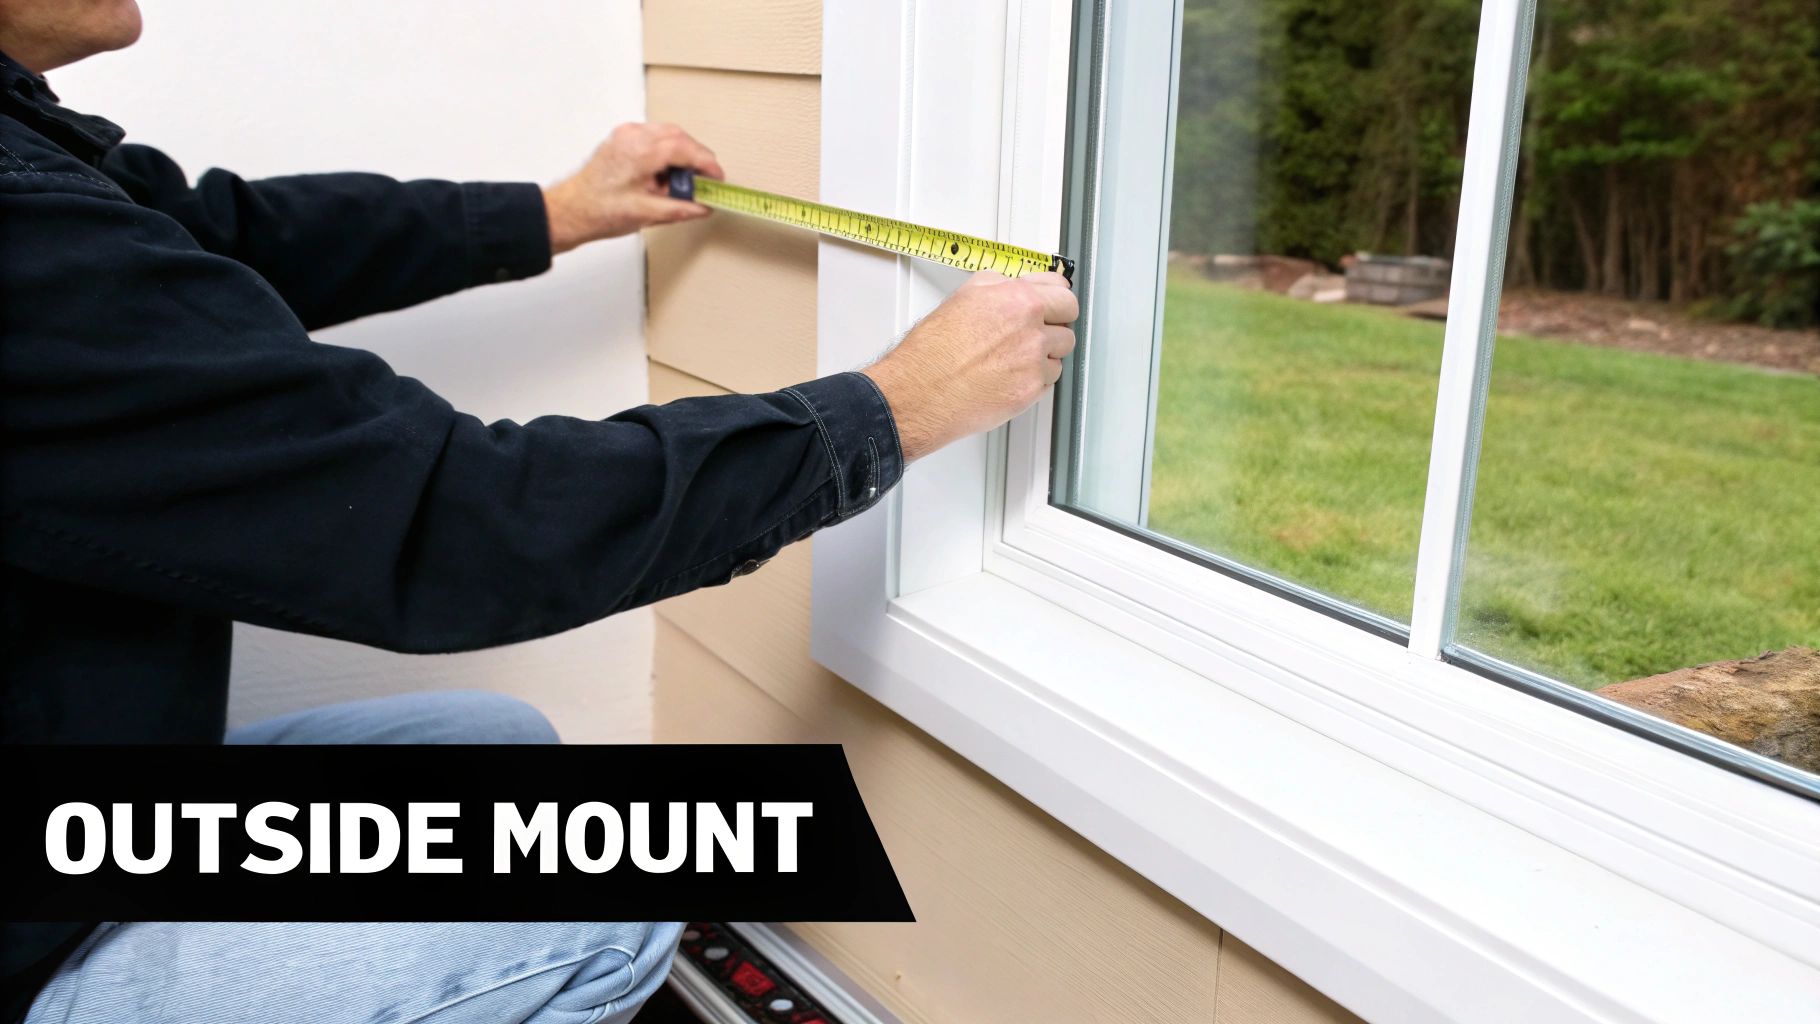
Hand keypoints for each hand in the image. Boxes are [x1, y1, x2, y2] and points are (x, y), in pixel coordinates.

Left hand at [543, 123, 726, 253]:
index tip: (717, 178)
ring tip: (679, 184)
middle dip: (696, 158)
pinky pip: (653, 138)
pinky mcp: (622, 140)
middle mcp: (632, 137)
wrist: (570, 210)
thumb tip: (702, 207)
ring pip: (667, 135)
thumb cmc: (598, 211)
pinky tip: (663, 176)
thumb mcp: (647, 214)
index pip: (686, 148)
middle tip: (703, 182)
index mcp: (640, 151)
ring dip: (681, 155)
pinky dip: (666, 153)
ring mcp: (625, 135)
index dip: (707, 164)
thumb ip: (681, 209)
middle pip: (679, 137)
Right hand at [863, 271, 1077, 461]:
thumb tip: (1017, 285)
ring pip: (1059, 356)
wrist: (920, 391)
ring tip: (1012, 358)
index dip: (1058, 299)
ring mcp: (1034, 362)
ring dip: (1044, 356)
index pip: (1063, 292)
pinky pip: (1047, 382)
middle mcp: (1031, 329)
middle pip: (1069, 324)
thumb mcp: (963, 296)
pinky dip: (1034, 380)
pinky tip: (1008, 376)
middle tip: (1040, 331)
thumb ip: (999, 286)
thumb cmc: (933, 350)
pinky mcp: (1030, 391)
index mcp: (1018, 300)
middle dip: (1057, 326)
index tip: (1055, 303)